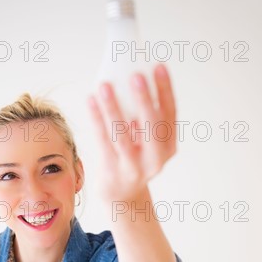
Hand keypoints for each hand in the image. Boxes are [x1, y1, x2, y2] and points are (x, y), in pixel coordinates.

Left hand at [88, 65, 176, 201]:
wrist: (122, 195)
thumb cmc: (133, 157)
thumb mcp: (146, 142)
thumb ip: (143, 118)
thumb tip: (126, 79)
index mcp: (168, 146)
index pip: (170, 114)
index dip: (166, 90)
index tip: (158, 66)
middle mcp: (155, 159)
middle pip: (152, 128)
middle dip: (145, 100)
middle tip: (136, 75)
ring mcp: (133, 167)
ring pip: (123, 136)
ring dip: (113, 109)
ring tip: (105, 86)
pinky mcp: (112, 171)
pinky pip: (103, 142)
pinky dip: (96, 120)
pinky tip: (90, 101)